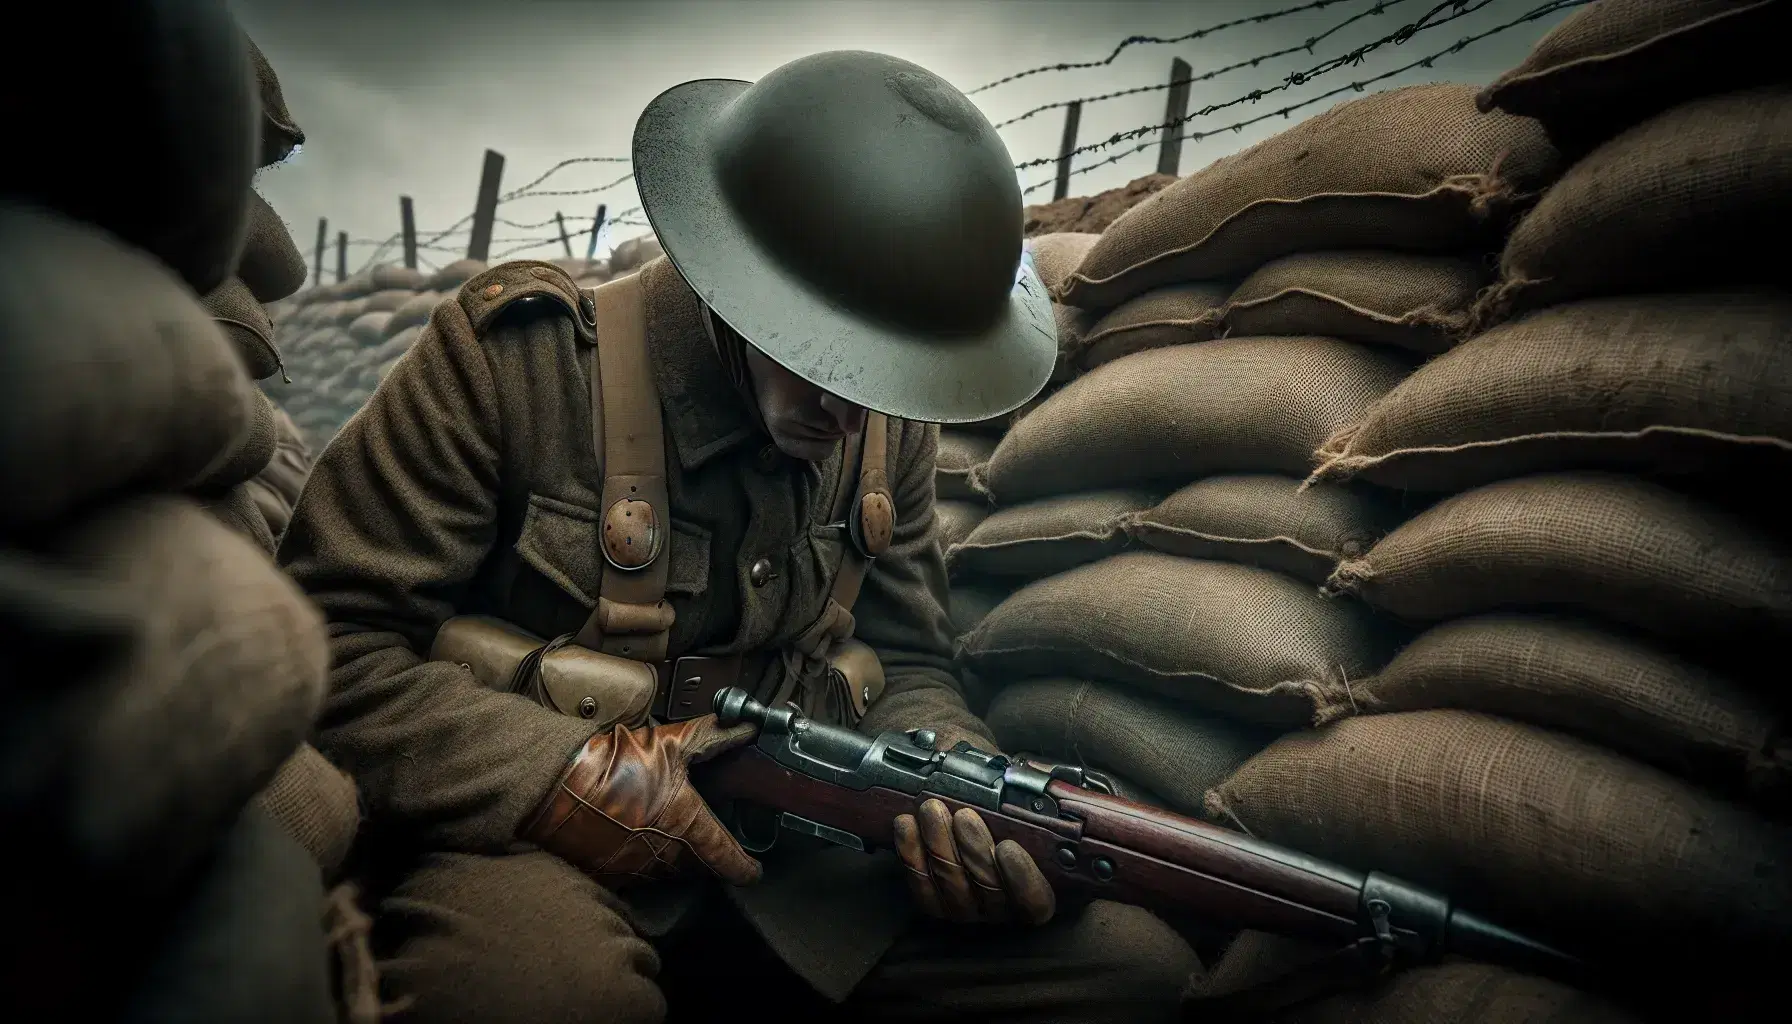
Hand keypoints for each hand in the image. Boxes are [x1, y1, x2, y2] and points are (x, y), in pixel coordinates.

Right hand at [523, 714, 759, 886]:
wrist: (553, 785)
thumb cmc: (612, 764)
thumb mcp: (669, 743)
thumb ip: (712, 737)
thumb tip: (746, 728)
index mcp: (688, 827)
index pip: (729, 860)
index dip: (746, 867)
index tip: (752, 869)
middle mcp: (666, 856)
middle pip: (700, 868)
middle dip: (708, 856)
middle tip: (711, 840)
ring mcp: (636, 870)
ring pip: (669, 872)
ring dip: (675, 857)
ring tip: (669, 832)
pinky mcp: (609, 875)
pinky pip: (637, 875)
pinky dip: (643, 860)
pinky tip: (636, 838)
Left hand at [894, 798, 1055, 925]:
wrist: (962, 817)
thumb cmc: (1005, 811)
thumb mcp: (1022, 803)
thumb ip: (1029, 804)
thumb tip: (1032, 788)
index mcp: (1035, 888)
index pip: (1035, 903)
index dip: (1023, 880)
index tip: (1007, 846)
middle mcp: (1003, 906)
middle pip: (989, 889)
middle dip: (974, 849)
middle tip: (964, 815)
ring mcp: (969, 909)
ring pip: (953, 885)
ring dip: (940, 845)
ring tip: (932, 810)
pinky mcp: (937, 905)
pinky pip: (922, 887)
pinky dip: (912, 854)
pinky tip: (906, 825)